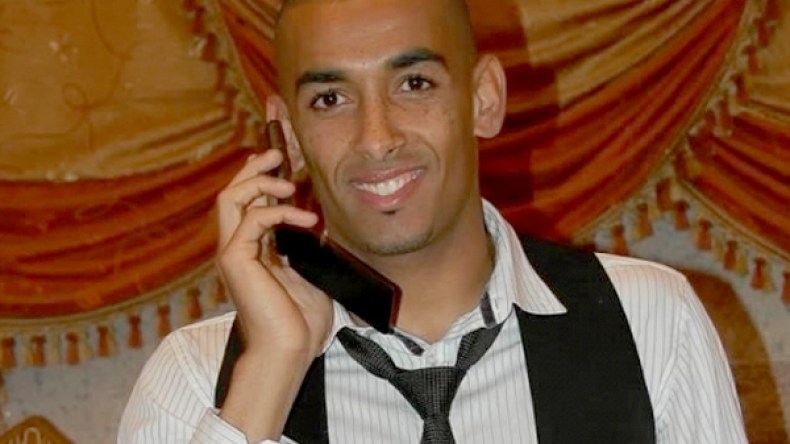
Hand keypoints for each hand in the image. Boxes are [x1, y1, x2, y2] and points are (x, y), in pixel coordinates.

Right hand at [215, 147, 331, 359]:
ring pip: (231, 198)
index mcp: (253, 250)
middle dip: (254, 168)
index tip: (282, 157)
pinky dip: (280, 212)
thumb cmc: (301, 321)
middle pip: (232, 192)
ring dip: (260, 182)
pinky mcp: (236, 260)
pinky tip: (307, 220)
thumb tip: (315, 217)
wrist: (289, 351)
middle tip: (278, 154)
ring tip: (289, 182)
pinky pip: (252, 219)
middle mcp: (237, 248)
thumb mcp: (310, 271)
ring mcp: (233, 253)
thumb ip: (305, 243)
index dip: (262, 176)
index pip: (249, 203)